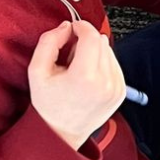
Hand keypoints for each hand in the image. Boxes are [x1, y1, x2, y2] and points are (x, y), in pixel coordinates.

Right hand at [28, 20, 125, 151]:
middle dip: (85, 41)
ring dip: (94, 52)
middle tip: (70, 55)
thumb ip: (48, 42)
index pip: (92, 36)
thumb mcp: (37, 71)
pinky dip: (102, 64)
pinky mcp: (121, 91)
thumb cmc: (48, 104)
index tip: (72, 28)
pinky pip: (114, 64)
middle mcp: (105, 83)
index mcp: (85, 77)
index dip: (81, 26)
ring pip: (109, 51)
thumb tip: (66, 26)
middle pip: (101, 42)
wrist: (62, 132)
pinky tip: (87, 77)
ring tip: (78, 69)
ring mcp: (117, 88)